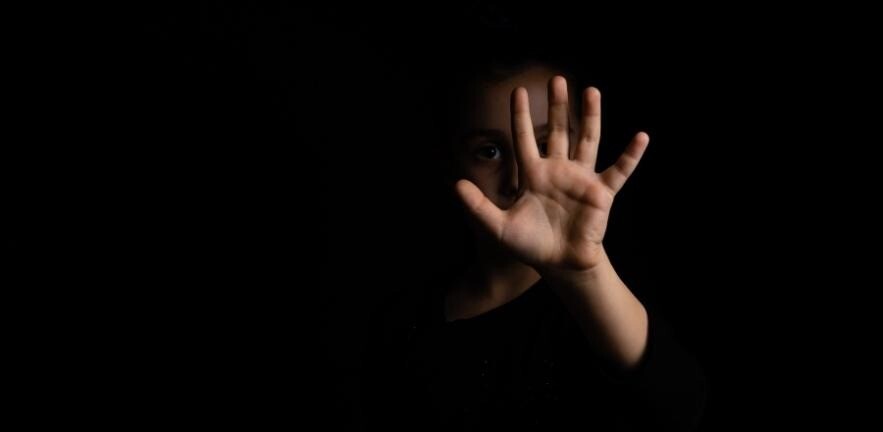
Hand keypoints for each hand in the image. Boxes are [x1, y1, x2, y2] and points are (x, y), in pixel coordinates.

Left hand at [455, 76, 648, 271]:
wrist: (559, 265)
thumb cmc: (530, 246)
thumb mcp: (498, 226)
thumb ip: (477, 206)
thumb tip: (455, 184)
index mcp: (533, 174)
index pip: (524, 137)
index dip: (520, 115)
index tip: (518, 91)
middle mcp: (558, 170)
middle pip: (558, 130)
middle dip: (557, 106)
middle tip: (557, 79)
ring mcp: (581, 178)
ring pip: (587, 140)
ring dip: (590, 116)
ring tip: (591, 91)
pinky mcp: (602, 193)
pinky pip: (619, 170)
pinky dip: (631, 155)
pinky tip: (641, 137)